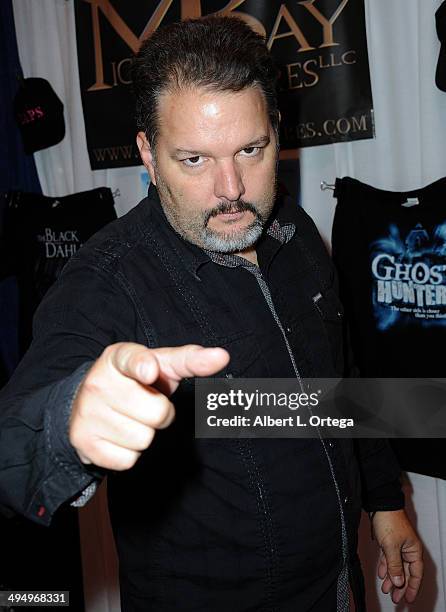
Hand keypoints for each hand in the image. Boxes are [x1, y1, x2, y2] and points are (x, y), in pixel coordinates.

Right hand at [69, 342, 228, 469]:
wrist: (86, 405)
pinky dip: (130, 453)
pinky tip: (117, 436)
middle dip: (160, 414)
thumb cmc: (136, 382)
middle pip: (158, 412)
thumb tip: (223, 356)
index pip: (132, 360)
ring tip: (129, 419)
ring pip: (144, 439)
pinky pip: (128, 459)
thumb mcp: (160, 366)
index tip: (150, 371)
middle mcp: (97, 382)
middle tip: (144, 404)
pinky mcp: (84, 442)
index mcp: (117, 357)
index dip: (143, 365)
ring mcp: (87, 413)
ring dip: (145, 434)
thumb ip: (190, 360)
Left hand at [372, 509, 422, 603]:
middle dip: (400, 586)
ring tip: (385, 589)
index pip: (416, 574)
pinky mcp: (388, 541)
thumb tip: (398, 582)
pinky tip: (381, 574)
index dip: (413, 588)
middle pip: (405, 572)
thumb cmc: (389, 521)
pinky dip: (385, 566)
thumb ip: (395, 566)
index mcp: (414, 551)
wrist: (380, 504)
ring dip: (390, 578)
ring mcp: (398, 545)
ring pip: (396, 566)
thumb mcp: (391, 547)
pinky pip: (388, 558)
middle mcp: (408, 549)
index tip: (409, 599)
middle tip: (395, 598)